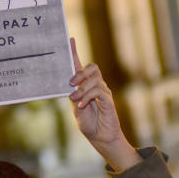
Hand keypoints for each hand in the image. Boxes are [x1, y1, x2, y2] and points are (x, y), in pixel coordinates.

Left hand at [68, 39, 140, 169]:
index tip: (70, 39)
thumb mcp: (76, 109)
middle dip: (80, 72)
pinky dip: (89, 97)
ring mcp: (103, 92)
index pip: (80, 65)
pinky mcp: (108, 100)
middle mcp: (96, 86)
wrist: (100, 138)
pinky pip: (99, 92)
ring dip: (82, 89)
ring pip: (94, 80)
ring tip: (76, 100)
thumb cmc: (89, 123)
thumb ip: (74, 96)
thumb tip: (70, 85)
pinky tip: (84, 105)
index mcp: (85, 86)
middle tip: (71, 83)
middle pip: (91, 67)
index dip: (75, 52)